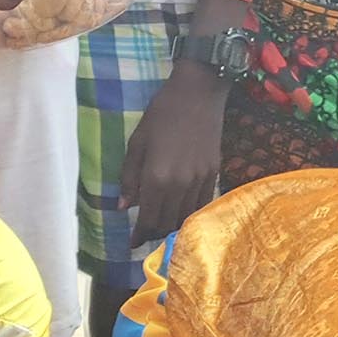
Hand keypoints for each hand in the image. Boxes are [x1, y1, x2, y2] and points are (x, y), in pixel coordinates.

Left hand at [124, 58, 227, 244]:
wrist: (198, 93)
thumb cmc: (161, 114)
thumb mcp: (136, 143)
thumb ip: (130, 177)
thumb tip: (124, 207)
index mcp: (156, 177)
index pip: (148, 218)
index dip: (139, 235)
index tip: (132, 243)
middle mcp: (179, 185)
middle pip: (167, 222)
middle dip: (155, 232)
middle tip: (145, 234)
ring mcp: (200, 180)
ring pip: (186, 217)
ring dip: (172, 225)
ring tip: (162, 225)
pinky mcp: (214, 174)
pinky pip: (202, 204)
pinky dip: (190, 213)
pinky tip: (181, 212)